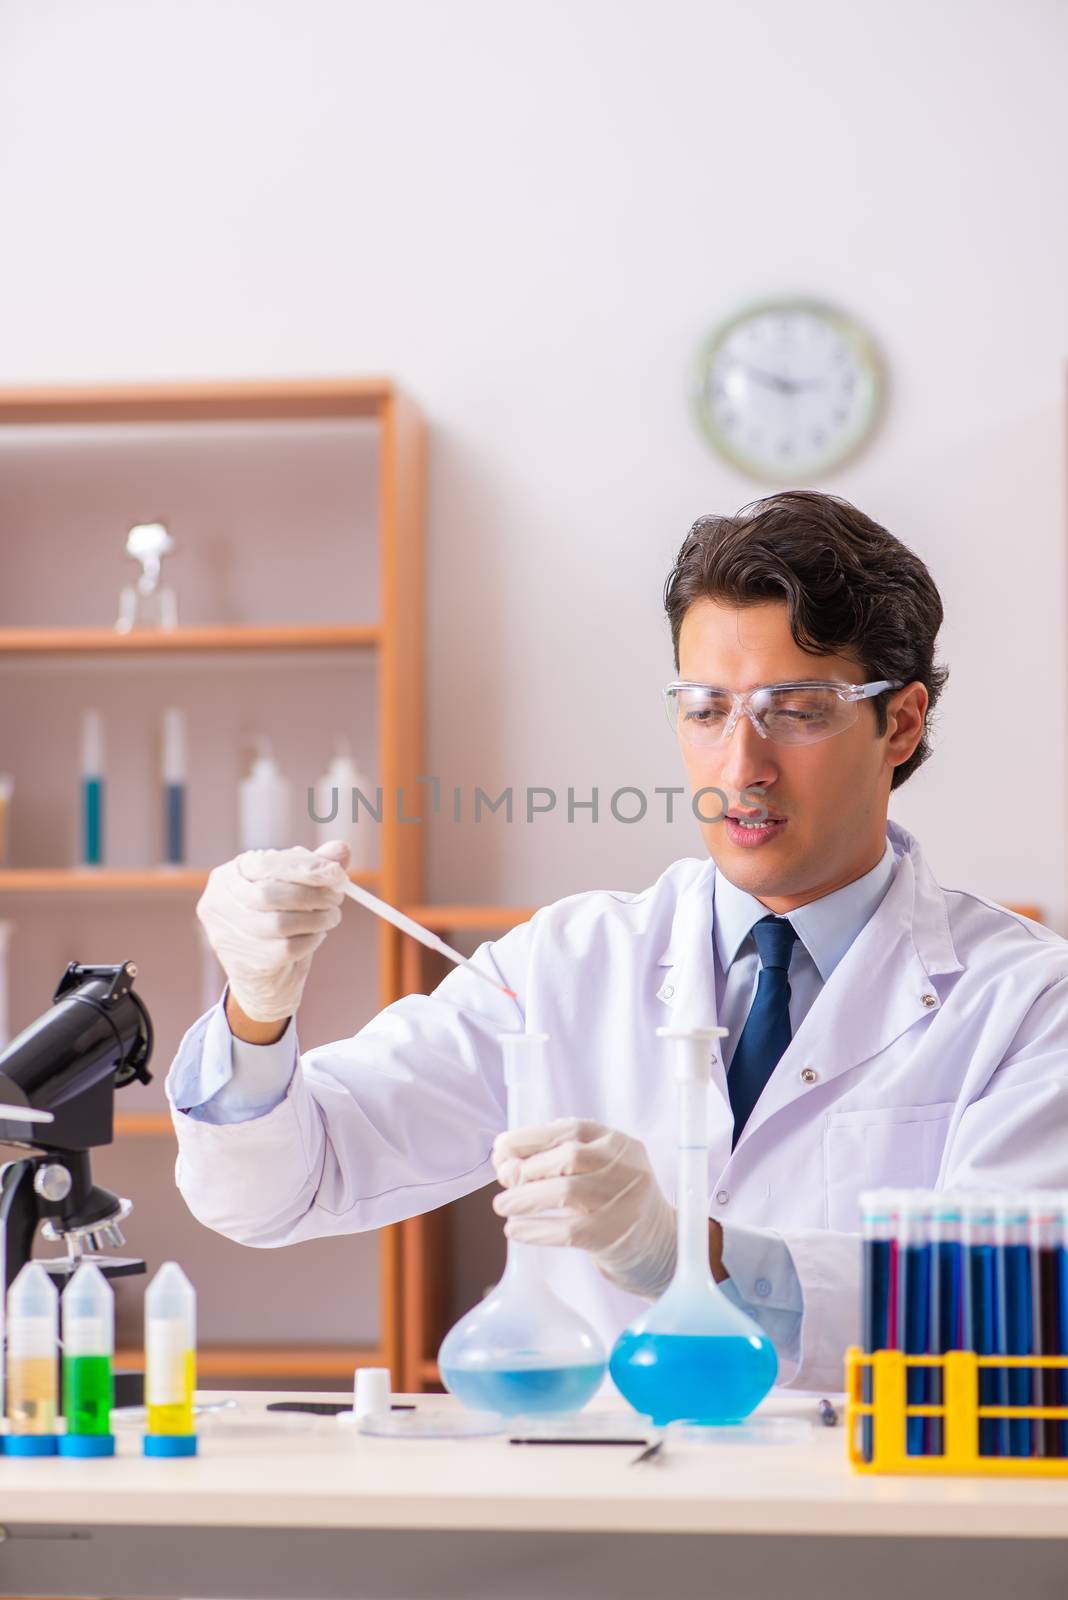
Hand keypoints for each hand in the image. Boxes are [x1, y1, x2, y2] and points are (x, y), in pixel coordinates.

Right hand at [196, 840, 350, 1023]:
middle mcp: (219, 902)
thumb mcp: (292, 886)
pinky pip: (287, 948)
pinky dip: (310, 940)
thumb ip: (314, 865)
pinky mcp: (245, 962)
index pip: (266, 864)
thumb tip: (341, 850)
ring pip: (280, 924)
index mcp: (228, 874)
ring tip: (331, 916)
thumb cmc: (277, 918)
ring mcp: (227, 935)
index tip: (336, 872)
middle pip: (270, 894)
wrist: (263, 973)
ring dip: (317, 919)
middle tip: (337, 897)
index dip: (304, 867)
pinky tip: (316, 935)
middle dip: (311, 894)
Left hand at [491, 1118, 677, 1297]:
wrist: (660, 1245)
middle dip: (527, 1167)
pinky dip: (536, 1229)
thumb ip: (556, 1160)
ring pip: (566, 1192)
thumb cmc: (616, 1202)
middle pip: (568, 1157)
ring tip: (502, 1205)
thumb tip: (504, 1160)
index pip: (571, 1129)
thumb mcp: (597, 1170)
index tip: (501, 1147)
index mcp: (618, 1142)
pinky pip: (568, 1230)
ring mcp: (624, 1200)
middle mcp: (625, 1166)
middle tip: (504, 1179)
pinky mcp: (616, 1235)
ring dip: (525, 1198)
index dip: (530, 1137)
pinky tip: (515, 1230)